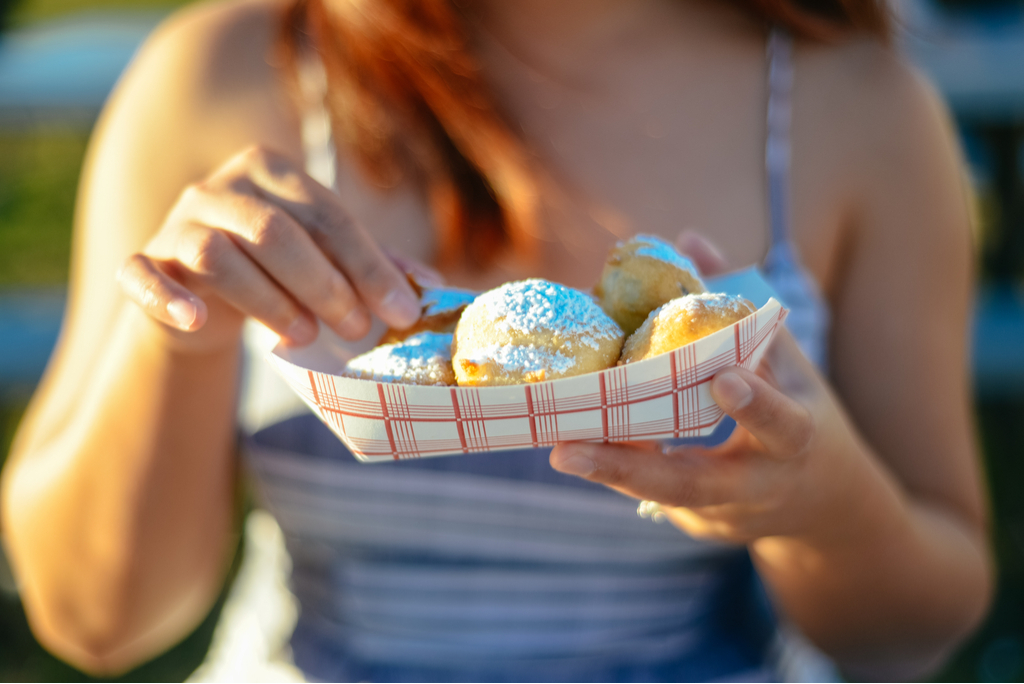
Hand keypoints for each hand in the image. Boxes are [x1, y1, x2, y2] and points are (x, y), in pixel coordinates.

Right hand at [116, 145, 421, 352]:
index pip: (327, 215)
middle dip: (325, 284)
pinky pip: (144, 274)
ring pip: (219, 255)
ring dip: (269, 300)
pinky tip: (198, 322)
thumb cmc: (276, 273)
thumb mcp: (326, 262)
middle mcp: (220, 187)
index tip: (403, 312)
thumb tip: (433, 286)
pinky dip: (168, 298)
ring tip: (306, 336)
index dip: (368, 265)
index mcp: (271, 172)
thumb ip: (373, 266)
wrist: (199, 298)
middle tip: (357, 329)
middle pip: (275, 232)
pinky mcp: (144, 263)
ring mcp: (177, 223)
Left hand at [550, 232, 862, 544]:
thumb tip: (689, 241)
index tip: (723, 380)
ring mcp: (723, 514)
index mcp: (797, 441)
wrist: (826, 507)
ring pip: (661, 498)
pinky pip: (653, 495)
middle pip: (694, 486)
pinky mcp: (697, 522)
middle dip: (631, 468)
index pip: (782, 426)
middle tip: (568, 450)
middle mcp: (758, 486)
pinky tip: (573, 447)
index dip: (757, 405)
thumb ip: (740, 306)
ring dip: (609, 472)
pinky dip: (617, 470)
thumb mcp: (790, 364)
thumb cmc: (804, 414)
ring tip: (558, 449)